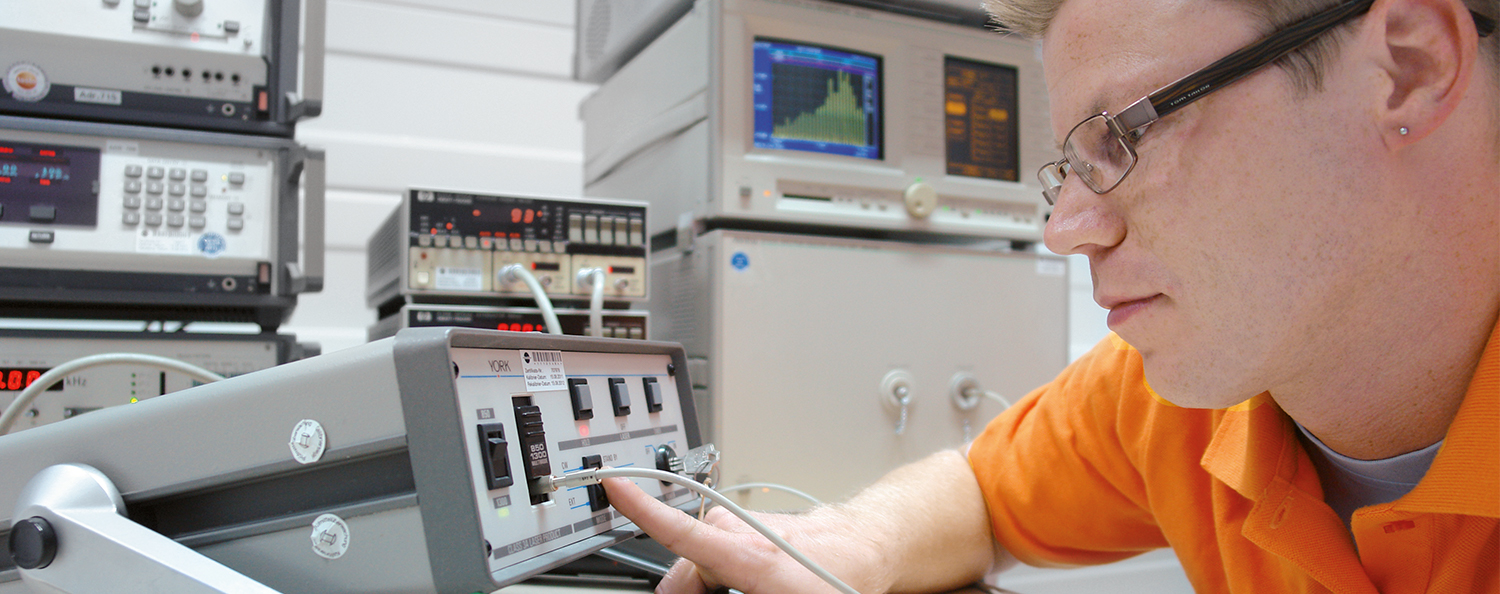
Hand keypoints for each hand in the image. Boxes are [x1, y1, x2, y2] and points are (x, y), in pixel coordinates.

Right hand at [602, 476, 884, 593]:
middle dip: (681, 593)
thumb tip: (692, 585)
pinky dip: (716, 578)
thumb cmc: (836, 580)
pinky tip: (740, 588)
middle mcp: (734, 532)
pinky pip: (713, 557)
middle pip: (682, 568)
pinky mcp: (741, 529)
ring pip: (697, 565)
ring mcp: (737, 527)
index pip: (680, 530)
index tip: (613, 484)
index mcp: (742, 553)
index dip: (642, 509)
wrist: (863, 549)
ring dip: (703, 588)